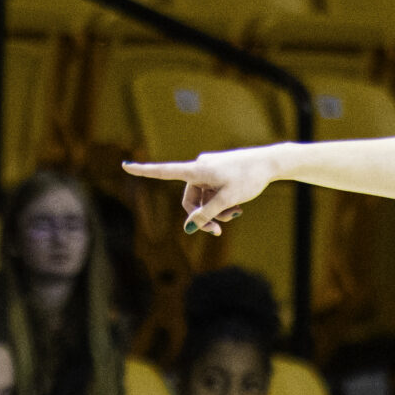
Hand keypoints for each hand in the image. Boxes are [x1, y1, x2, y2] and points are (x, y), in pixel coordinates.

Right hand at [123, 147, 276, 237]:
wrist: (269, 163)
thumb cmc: (248, 178)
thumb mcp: (227, 200)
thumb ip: (207, 213)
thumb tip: (189, 227)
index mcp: (197, 170)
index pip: (165, 171)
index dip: (144, 171)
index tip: (125, 165)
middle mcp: (199, 167)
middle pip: (190, 199)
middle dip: (203, 216)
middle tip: (219, 231)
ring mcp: (208, 170)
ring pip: (203, 199)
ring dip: (216, 211)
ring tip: (236, 214)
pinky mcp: (217, 173)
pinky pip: (212, 192)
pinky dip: (221, 202)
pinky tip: (237, 206)